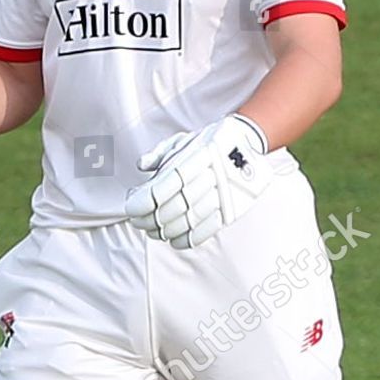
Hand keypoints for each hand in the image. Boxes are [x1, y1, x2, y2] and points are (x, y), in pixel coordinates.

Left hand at [124, 114, 269, 248]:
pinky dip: (186, 239)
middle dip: (149, 219)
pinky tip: (173, 239)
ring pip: (188, 222)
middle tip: (137, 221)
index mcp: (196, 157)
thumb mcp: (184, 139)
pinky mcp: (232, 210)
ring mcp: (224, 195)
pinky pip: (207, 230)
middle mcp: (211, 177)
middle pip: (172, 208)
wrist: (249, 142)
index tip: (130, 206)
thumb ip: (159, 152)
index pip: (162, 189)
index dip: (142, 202)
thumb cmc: (209, 142)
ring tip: (152, 230)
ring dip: (164, 231)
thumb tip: (141, 166)